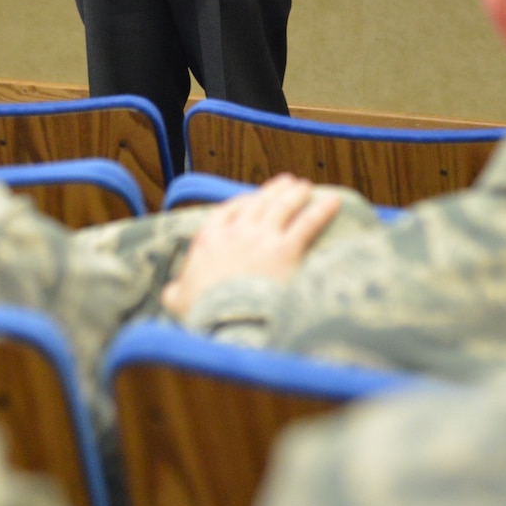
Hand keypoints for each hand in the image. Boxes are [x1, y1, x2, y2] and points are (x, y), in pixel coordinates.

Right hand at [161, 174, 339, 315]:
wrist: (226, 323)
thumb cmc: (201, 313)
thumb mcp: (178, 299)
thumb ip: (177, 290)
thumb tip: (172, 292)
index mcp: (209, 237)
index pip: (230, 209)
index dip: (247, 201)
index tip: (256, 198)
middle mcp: (237, 231)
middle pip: (261, 202)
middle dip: (276, 190)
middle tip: (289, 183)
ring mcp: (262, 238)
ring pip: (284, 206)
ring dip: (297, 194)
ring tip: (307, 188)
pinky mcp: (286, 251)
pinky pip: (308, 223)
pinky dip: (322, 211)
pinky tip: (333, 203)